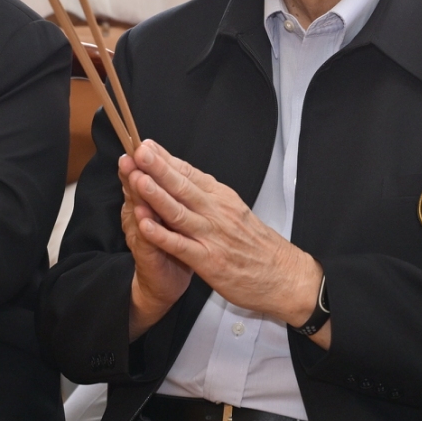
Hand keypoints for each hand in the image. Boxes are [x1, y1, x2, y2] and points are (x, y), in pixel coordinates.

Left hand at [121, 139, 326, 343]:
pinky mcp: (209, 261)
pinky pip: (181, 246)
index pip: (190, 173)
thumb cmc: (256, 245)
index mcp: (222, 198)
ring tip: (137, 179)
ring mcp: (212, 236)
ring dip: (156, 195)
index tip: (145, 144)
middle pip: (183, 186)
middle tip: (138, 151)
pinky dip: (162, 235)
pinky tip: (144, 226)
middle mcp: (216, 212)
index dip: (166, 158)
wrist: (284, 275)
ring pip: (179, 212)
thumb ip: (210, 195)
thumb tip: (185, 175)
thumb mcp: (236, 210)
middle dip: (158, 168)